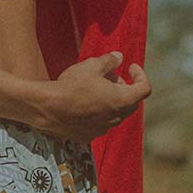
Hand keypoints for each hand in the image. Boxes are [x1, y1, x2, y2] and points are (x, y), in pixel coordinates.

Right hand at [29, 51, 150, 141]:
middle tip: (111, 76)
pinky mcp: (89, 135)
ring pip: (115, 113)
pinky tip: (83, 102)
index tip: (130, 67)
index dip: (140, 75)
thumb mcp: (91, 66)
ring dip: (111, 100)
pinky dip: (98, 111)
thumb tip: (119, 57)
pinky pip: (100, 122)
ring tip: (95, 87)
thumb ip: (109, 61)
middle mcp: (116, 117)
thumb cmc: (71, 86)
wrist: (48, 109)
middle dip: (125, 87)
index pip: (144, 89)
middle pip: (131, 102)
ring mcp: (103, 128)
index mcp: (121, 100)